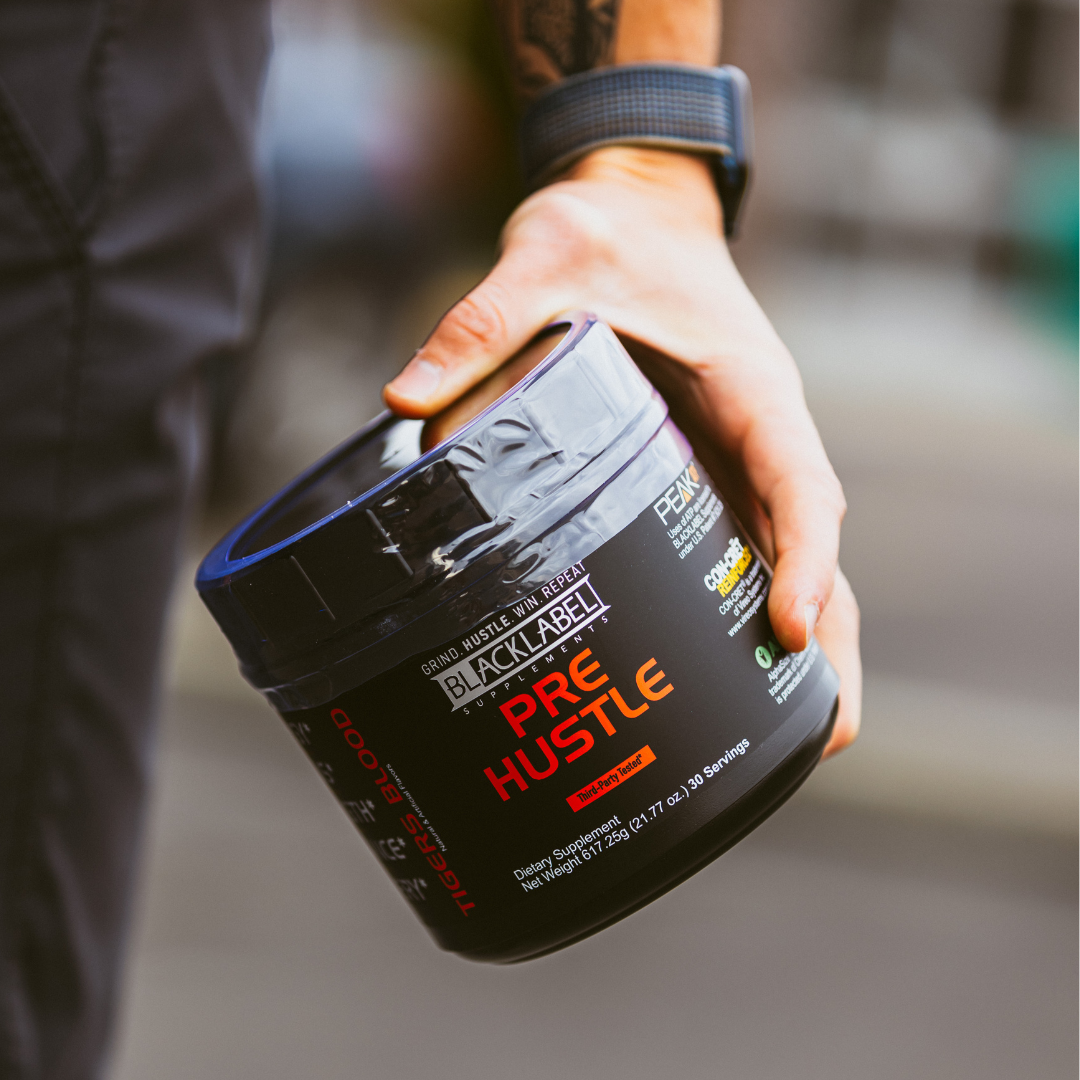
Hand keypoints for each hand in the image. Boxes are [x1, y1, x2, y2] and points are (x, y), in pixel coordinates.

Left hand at [384, 146, 860, 755]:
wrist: (639, 209)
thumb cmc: (608, 228)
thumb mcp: (547, 254)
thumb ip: (483, 322)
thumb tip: (405, 404)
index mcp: (748, 386)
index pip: (798, 479)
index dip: (803, 557)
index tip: (790, 631)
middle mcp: (757, 435)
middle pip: (812, 546)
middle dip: (828, 637)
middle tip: (830, 738)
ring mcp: (734, 460)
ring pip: (786, 558)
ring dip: (803, 646)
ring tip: (797, 743)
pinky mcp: (702, 472)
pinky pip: (735, 547)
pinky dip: (741, 613)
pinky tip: (718, 674)